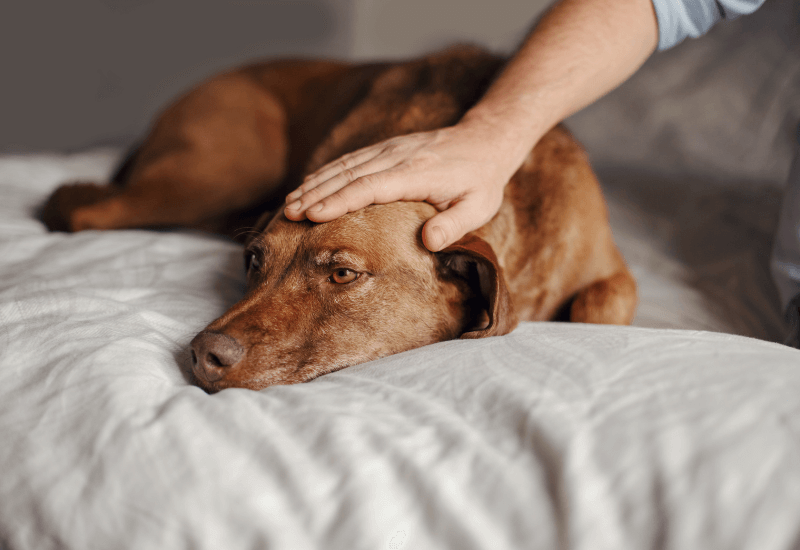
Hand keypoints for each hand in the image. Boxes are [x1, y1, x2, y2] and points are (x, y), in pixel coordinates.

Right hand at [283, 123, 517, 251]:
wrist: (485, 140)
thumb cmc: (482, 181)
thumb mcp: (479, 207)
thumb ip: (455, 225)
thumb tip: (429, 242)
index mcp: (416, 173)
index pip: (369, 187)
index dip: (339, 201)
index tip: (313, 215)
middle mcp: (397, 156)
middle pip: (348, 175)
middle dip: (316, 194)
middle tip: (289, 214)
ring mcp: (389, 149)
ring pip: (345, 165)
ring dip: (315, 183)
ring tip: (290, 204)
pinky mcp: (387, 148)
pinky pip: (351, 160)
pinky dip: (327, 173)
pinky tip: (310, 185)